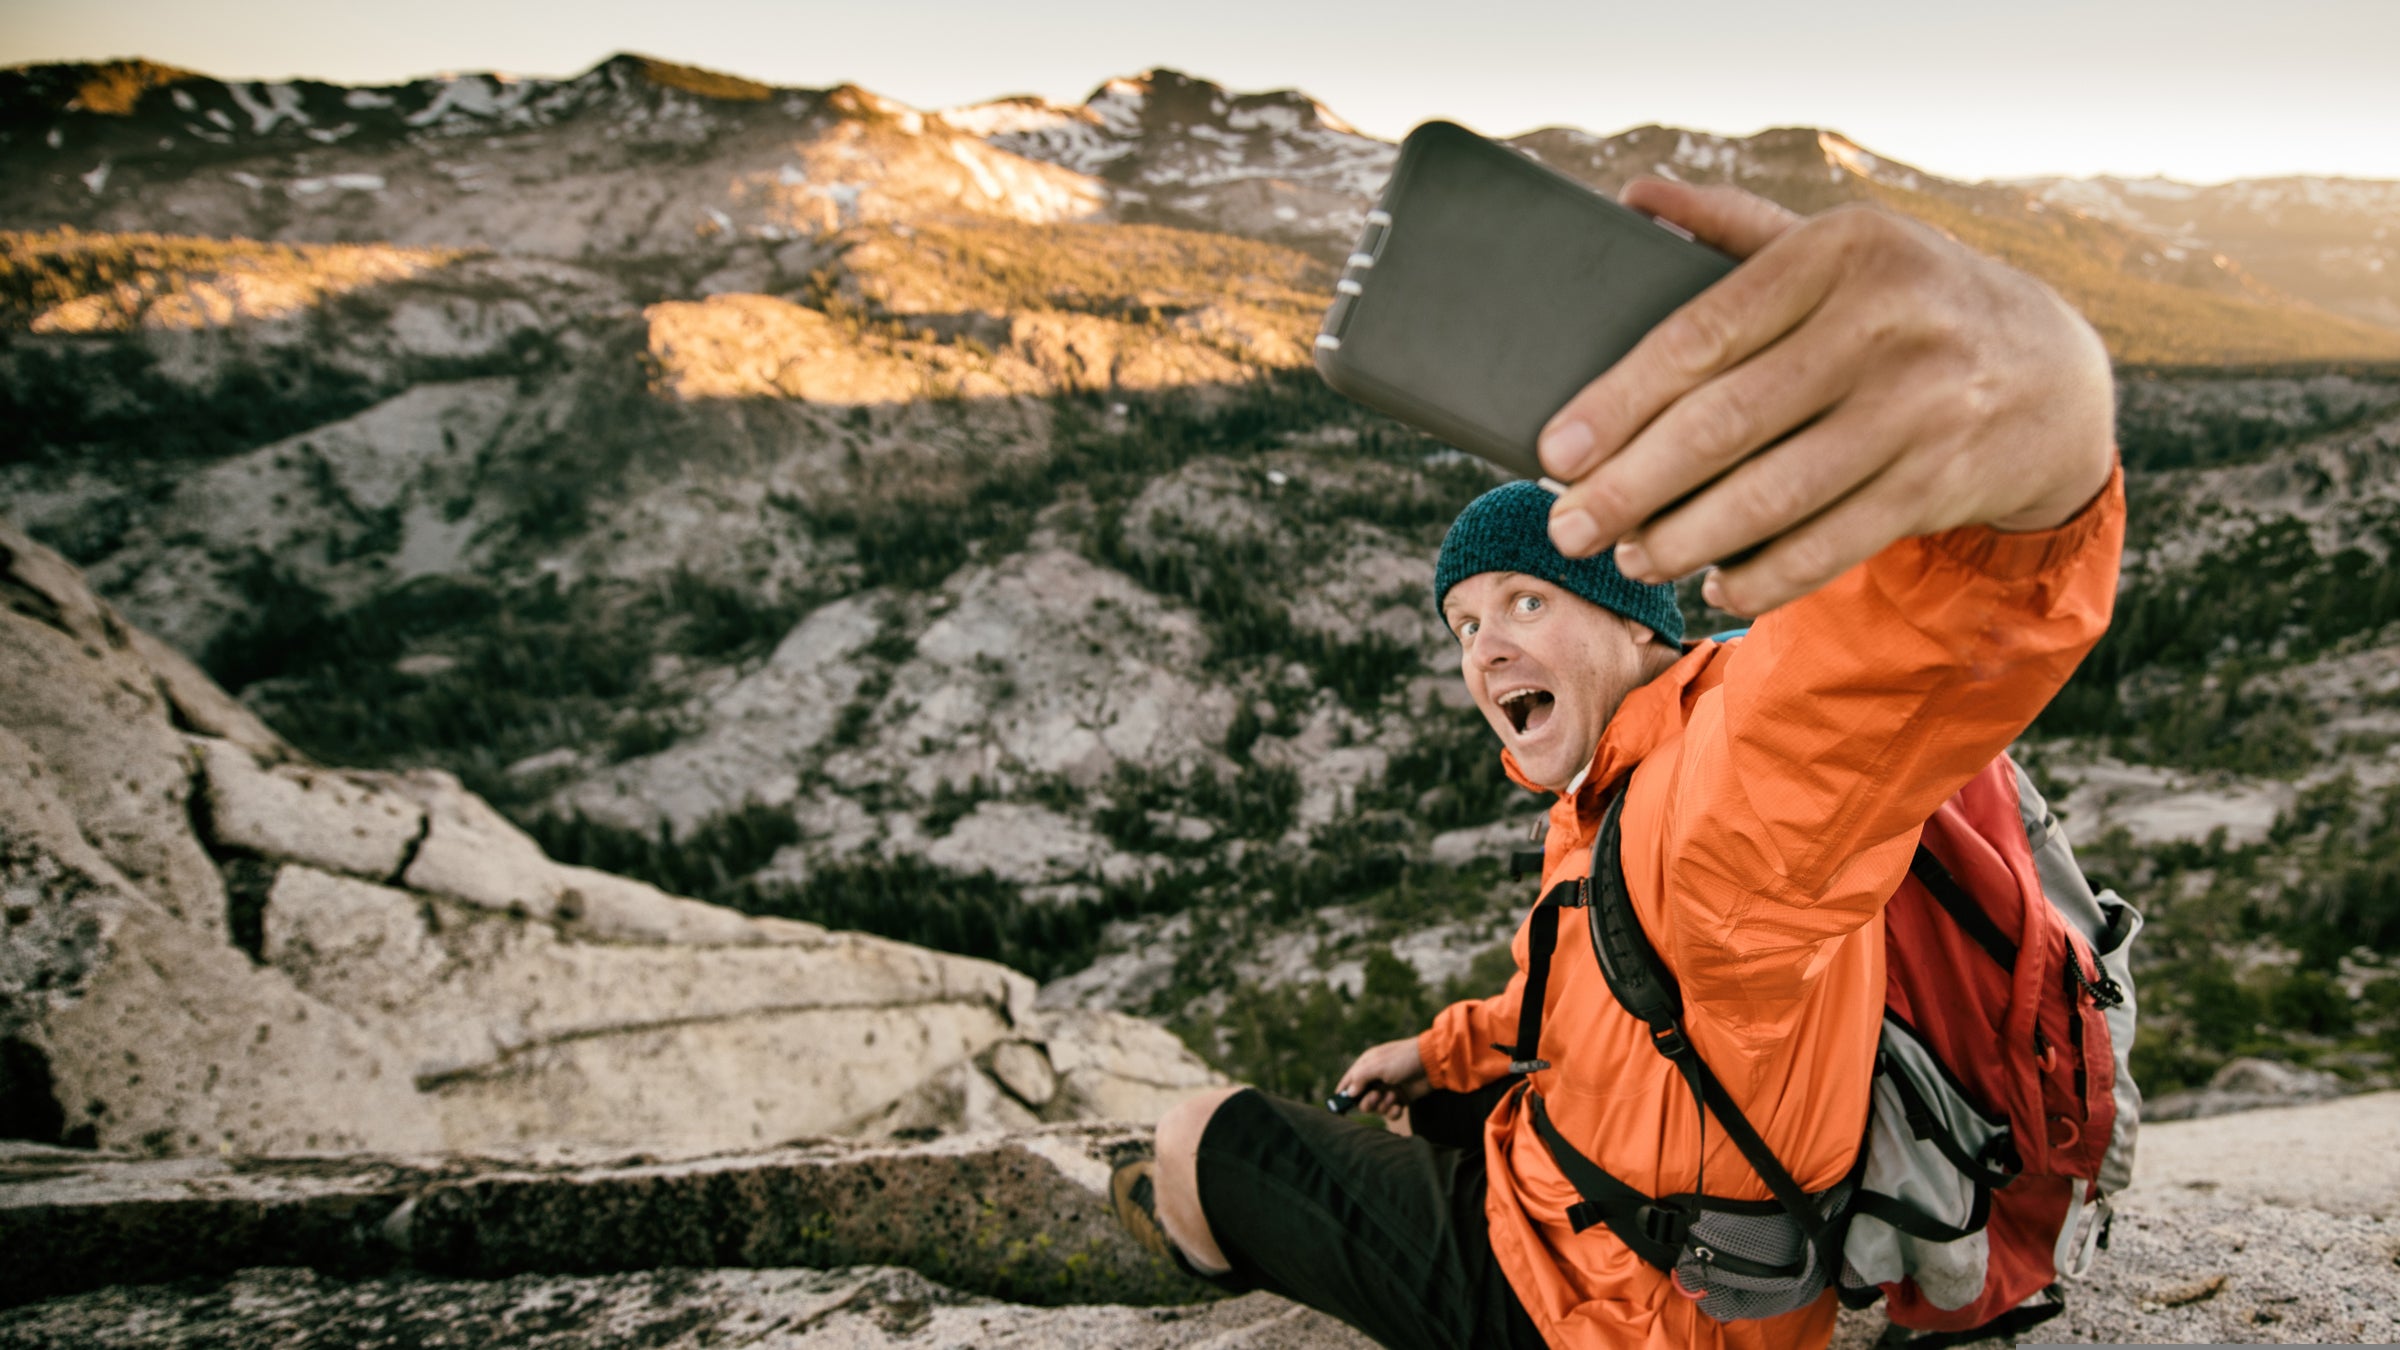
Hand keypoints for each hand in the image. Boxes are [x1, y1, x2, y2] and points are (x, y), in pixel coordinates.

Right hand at [1337, 1036, 1429, 1124]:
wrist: (1432, 1064)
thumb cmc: (1403, 1059)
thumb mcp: (1378, 1066)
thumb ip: (1360, 1078)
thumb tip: (1349, 1093)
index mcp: (1367, 1065)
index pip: (1349, 1080)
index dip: (1343, 1092)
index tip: (1338, 1106)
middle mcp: (1376, 1078)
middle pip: (1361, 1099)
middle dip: (1368, 1102)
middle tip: (1376, 1096)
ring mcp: (1388, 1089)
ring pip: (1376, 1108)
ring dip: (1383, 1105)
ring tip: (1393, 1096)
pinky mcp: (1400, 1098)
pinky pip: (1390, 1112)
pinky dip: (1393, 1111)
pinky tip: (1399, 1106)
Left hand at [1537, 178, 2116, 616]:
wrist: (2051, 373)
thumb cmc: (1907, 304)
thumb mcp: (1839, 246)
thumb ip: (1736, 227)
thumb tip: (1637, 198)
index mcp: (1842, 252)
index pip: (1702, 334)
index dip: (1618, 401)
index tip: (1555, 453)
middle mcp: (1885, 326)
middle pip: (1725, 425)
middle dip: (1631, 487)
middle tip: (1567, 526)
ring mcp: (1919, 409)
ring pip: (1772, 496)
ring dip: (1684, 540)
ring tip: (1629, 556)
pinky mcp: (1939, 483)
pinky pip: (1827, 546)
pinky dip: (1762, 575)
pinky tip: (1712, 582)